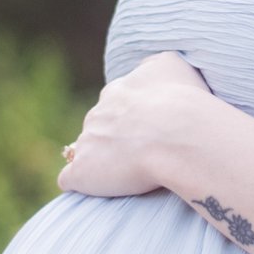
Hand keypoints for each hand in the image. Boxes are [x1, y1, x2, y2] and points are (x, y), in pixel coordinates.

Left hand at [60, 50, 215, 198]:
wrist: (179, 135)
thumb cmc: (182, 102)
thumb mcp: (171, 65)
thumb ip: (152, 66)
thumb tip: (145, 69)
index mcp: (117, 93)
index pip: (114, 104)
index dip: (129, 120)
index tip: (146, 131)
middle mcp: (97, 114)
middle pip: (98, 127)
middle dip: (114, 140)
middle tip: (142, 154)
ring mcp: (87, 142)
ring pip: (85, 151)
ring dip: (101, 161)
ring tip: (128, 174)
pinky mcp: (82, 171)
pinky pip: (71, 178)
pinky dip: (83, 183)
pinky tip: (101, 187)